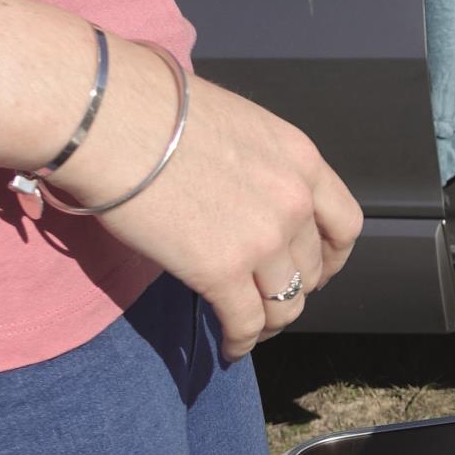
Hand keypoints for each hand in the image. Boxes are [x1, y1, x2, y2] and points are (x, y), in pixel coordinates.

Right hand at [54, 41, 363, 360]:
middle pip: (312, 269)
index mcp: (301, 159)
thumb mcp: (234, 124)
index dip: (332, 256)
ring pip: (286, 304)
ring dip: (270, 323)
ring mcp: (263, 239)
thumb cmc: (153, 106)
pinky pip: (246, 323)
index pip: (344, 224)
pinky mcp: (222, 272)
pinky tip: (229, 348)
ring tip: (250, 330)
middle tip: (270, 300)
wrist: (110, 117)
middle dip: (294, 289)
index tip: (317, 269)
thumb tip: (243, 196)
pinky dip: (240, 342)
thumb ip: (257, 166)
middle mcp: (294, 201)